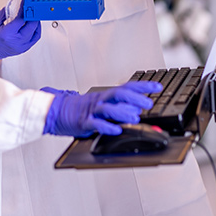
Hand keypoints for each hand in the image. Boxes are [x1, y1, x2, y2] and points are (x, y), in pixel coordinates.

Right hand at [0, 0, 41, 67]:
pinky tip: (32, 25)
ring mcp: (21, 47)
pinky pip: (35, 38)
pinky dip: (36, 30)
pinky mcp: (24, 49)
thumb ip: (5, 12)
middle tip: (31, 8)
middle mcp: (16, 42)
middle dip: (33, 15)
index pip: (21, 19)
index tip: (26, 3)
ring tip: (32, 16)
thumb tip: (15, 5)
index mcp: (7, 34)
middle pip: (32, 26)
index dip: (25, 9)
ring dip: (36, 22)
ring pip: (36, 32)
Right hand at [41, 81, 161, 136]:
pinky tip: (116, 130)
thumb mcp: (102, 104)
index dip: (143, 86)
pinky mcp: (83, 122)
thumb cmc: (82, 109)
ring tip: (135, 116)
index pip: (127, 87)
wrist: (58, 111)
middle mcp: (101, 100)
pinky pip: (96, 124)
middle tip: (148, 103)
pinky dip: (107, 127)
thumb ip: (118, 106)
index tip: (158, 87)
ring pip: (109, 109)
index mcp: (107, 95)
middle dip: (135, 98)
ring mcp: (92, 110)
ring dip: (123, 112)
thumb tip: (138, 109)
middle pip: (119, 94)